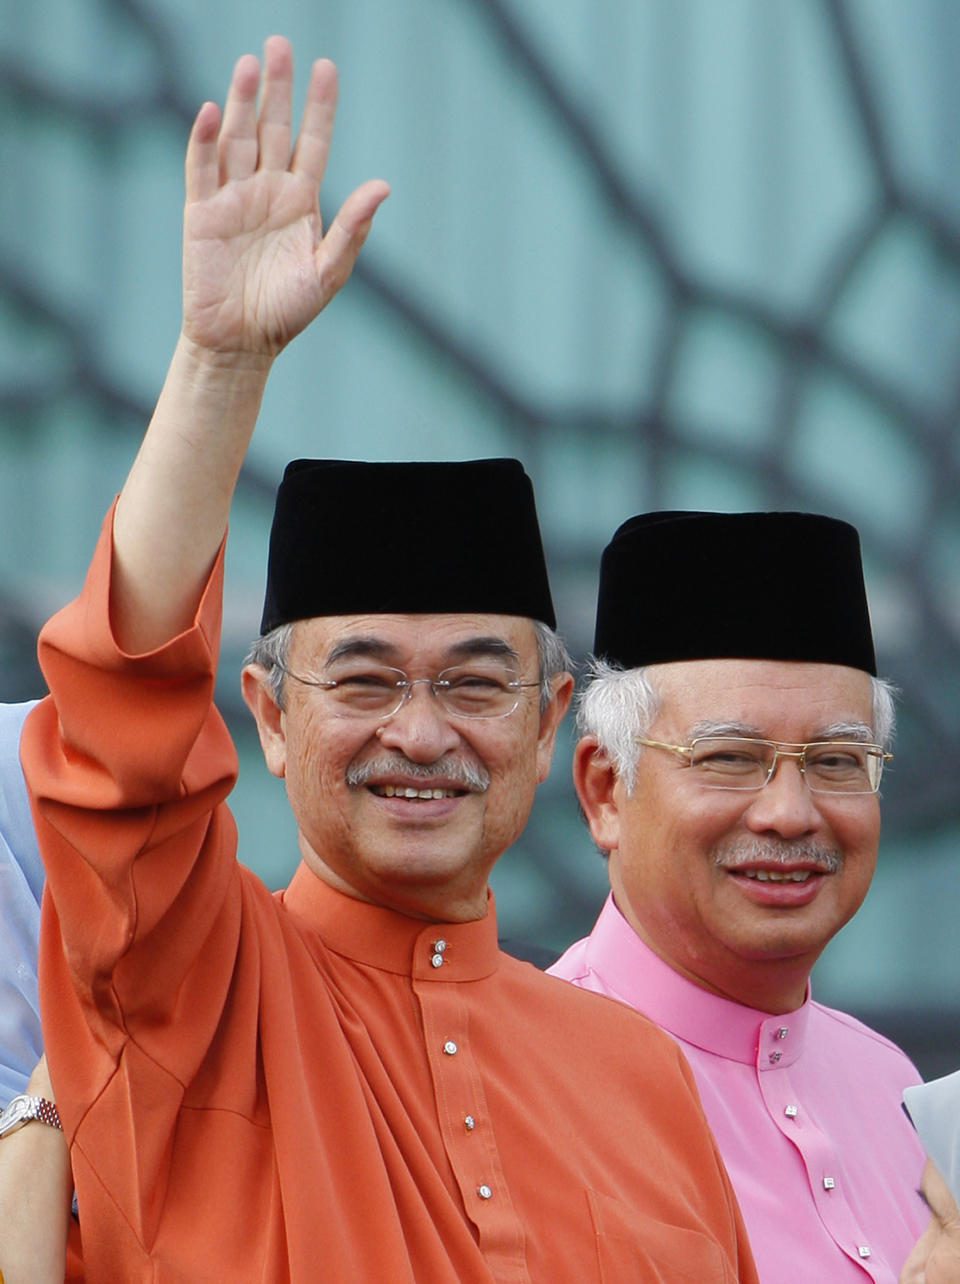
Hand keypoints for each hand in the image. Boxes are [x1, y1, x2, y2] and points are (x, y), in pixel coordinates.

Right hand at [181, 35, 388, 360]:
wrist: (241, 345)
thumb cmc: (286, 312)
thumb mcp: (327, 272)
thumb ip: (353, 229)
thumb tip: (383, 186)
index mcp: (300, 202)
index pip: (312, 142)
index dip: (318, 106)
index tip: (326, 67)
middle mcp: (267, 191)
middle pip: (273, 129)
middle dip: (277, 88)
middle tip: (280, 44)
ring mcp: (232, 199)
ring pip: (237, 139)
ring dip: (243, 103)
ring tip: (250, 65)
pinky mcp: (201, 214)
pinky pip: (202, 169)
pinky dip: (204, 140)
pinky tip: (211, 112)